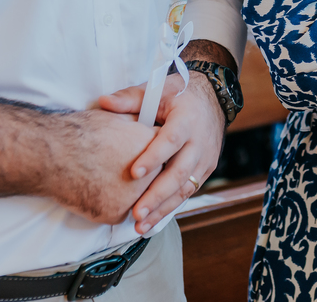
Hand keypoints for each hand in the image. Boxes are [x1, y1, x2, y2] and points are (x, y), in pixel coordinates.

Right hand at [47, 110, 161, 224]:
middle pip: (156, 179)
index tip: (145, 155)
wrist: (55, 153)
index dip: (153, 154)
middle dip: (147, 177)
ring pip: (140, 198)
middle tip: (128, 173)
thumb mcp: (119, 119)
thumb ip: (140, 126)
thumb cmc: (83, 132)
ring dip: (133, 194)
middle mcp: (150, 174)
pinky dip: (113, 205)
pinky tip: (101, 193)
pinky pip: (121, 211)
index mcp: (153, 147)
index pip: (164, 153)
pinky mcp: (116, 213)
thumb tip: (147, 126)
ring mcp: (134, 197)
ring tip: (113, 182)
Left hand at [98, 72, 225, 233]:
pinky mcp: (206, 170)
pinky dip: (171, 206)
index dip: (153, 158)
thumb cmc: (179, 95)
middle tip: (136, 213)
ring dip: (163, 208)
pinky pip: (188, 191)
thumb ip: (131, 98)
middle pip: (179, 173)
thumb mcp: (158, 90)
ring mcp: (205, 158)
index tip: (134, 173)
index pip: (171, 140)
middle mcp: (199, 142)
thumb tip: (103, 102)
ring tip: (141, 225)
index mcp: (187, 119)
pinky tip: (153, 219)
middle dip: (157, 195)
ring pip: (185, 188)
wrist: (213, 98)